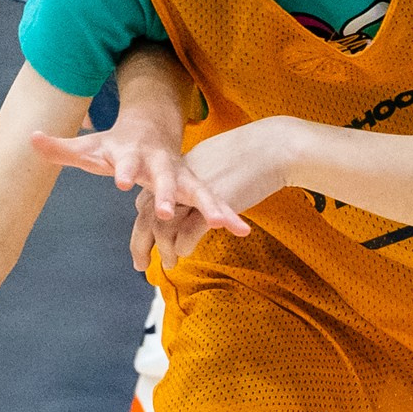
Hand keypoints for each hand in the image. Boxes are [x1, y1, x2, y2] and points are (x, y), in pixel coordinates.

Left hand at [33, 121, 249, 256]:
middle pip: (163, 178)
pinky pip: (215, 203)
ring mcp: (182, 174)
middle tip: (164, 211)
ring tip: (225, 222)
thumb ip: (61, 148)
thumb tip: (29, 138)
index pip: (124, 162)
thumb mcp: (90, 147)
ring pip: (198, 191)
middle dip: (165, 194)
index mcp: (132, 153)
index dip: (123, 170)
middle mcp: (160, 163)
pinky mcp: (198, 187)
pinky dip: (229, 215)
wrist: (154, 128)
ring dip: (209, 206)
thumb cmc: (117, 146)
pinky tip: (242, 230)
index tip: (120, 182)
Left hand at [125, 119, 298, 268]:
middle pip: (148, 216)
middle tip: (141, 265)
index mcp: (179, 172)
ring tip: (169, 265)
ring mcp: (193, 193)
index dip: (143, 225)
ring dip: (164, 250)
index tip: (144, 244)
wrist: (272, 146)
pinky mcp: (211, 204)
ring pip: (164, 226)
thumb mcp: (214, 164)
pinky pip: (188, 231)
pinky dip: (184, 245)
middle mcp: (180, 181)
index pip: (147, 201)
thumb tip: (194, 202)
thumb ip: (198, 182)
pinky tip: (186, 253)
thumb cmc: (250, 157)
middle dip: (140, 244)